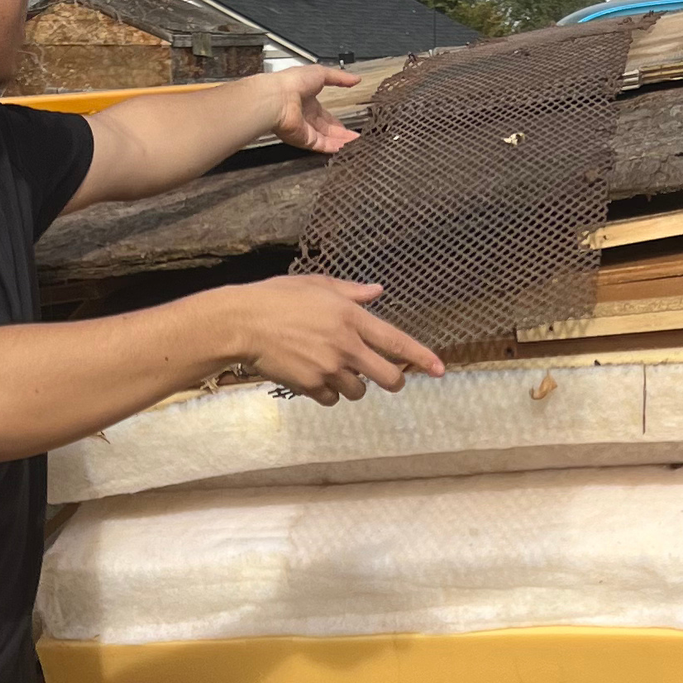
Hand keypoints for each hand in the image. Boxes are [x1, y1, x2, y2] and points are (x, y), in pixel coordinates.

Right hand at [218, 275, 443, 404]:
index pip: (396, 341)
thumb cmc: (277, 298)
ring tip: (333, 369)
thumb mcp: (317, 284)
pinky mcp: (311, 385)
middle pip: (387, 378)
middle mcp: (346, 345)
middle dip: (392, 381)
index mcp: (351, 317)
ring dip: (353, 385)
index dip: (421, 357)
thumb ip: (352, 292)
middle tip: (386, 378)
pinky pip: (331, 398)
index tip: (440, 369)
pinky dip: (327, 393)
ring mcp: (329, 368)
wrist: (243, 323)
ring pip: (358, 391)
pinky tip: (313, 377)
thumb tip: (378, 291)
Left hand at [268, 65, 362, 156]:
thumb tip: (356, 79)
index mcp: (307, 100)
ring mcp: (304, 130)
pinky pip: (322, 145)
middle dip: (341, 134)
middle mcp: (306, 116)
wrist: (278, 97)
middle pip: (327, 129)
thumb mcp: (321, 73)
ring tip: (358, 145)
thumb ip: (339, 77)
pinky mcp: (304, 140)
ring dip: (341, 142)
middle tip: (356, 138)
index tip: (347, 126)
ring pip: (327, 139)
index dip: (336, 121)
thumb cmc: (294, 82)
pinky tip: (347, 149)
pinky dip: (334, 147)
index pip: (324, 114)